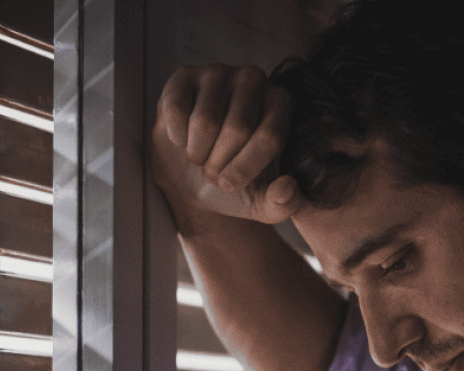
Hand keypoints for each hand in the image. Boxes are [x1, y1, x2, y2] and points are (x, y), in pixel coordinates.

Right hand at [151, 64, 304, 232]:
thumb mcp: (264, 204)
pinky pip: (176, 110)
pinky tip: (182, 140)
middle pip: (238, 128)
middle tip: (213, 172)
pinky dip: (177, 137)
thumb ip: (284, 203)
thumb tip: (287, 188)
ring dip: (198, 154)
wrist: (193, 177)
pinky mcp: (185, 76)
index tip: (230, 184)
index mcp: (281, 104)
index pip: (270, 137)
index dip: (245, 169)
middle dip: (220, 164)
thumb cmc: (234, 183)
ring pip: (205, 121)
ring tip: (200, 157)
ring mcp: (218, 72)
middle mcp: (254, 80)